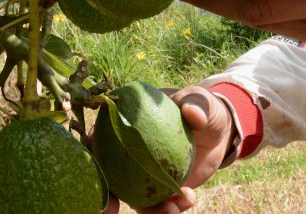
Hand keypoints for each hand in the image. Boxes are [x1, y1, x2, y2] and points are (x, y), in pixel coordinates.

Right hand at [104, 86, 234, 213]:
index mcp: (122, 123)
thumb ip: (195, 104)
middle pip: (105, 177)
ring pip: (131, 198)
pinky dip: (168, 209)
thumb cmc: (201, 110)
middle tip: (110, 211)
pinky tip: (187, 200)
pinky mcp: (155, 190)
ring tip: (170, 211)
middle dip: (102, 199)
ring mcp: (138, 174)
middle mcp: (124, 151)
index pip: (96, 139)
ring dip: (147, 212)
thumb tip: (191, 114)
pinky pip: (157, 206)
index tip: (94, 171)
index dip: (87, 157)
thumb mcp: (201, 102)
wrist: (217, 133)